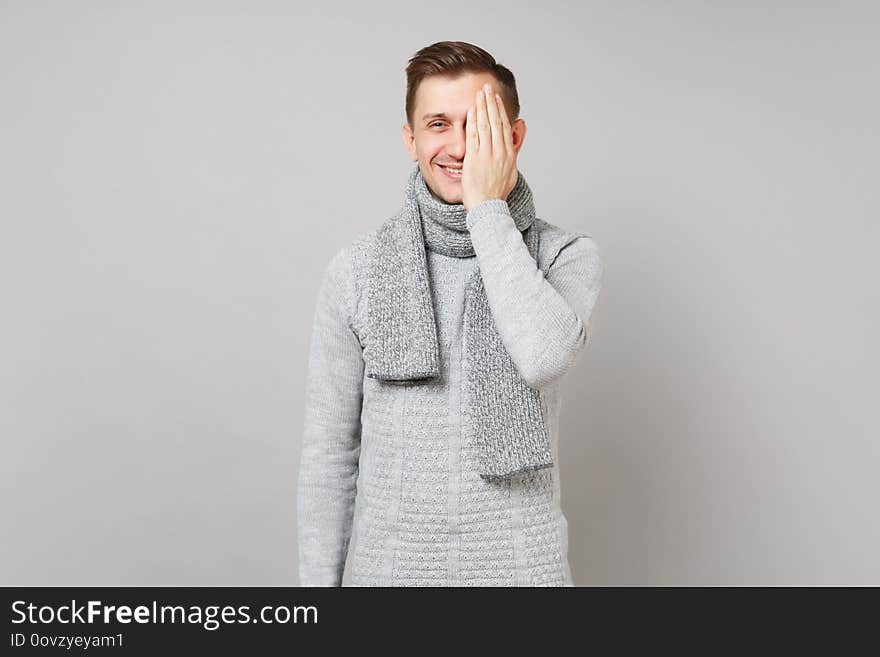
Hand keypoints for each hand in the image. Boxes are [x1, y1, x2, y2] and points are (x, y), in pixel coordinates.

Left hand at [461, 82, 518, 210]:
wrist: (488, 207)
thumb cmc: (497, 192)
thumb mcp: (511, 170)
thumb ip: (514, 149)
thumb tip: (520, 131)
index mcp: (508, 154)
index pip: (503, 126)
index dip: (499, 110)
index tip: (495, 98)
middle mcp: (499, 152)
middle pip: (495, 121)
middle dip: (490, 103)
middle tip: (486, 87)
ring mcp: (487, 155)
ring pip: (485, 125)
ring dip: (482, 107)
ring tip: (479, 94)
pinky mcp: (474, 159)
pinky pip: (474, 136)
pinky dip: (473, 121)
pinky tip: (471, 110)